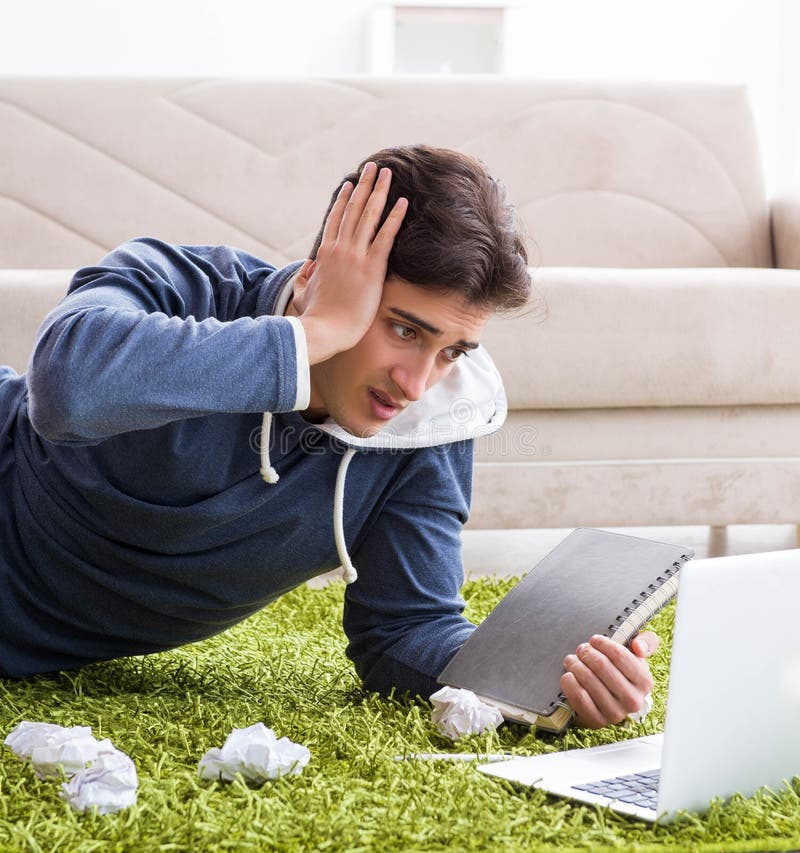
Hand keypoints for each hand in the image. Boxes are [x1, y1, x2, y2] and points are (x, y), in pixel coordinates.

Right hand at [291, 161, 407, 363]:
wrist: (325, 330)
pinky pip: (386, 236)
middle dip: (364, 185)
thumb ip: (304, 277)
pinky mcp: (372, 267)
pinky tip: (402, 202)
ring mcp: (356, 256)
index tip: (351, 184)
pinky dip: (394, 217)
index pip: (336, 219)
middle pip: (354, 209)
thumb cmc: (315, 317)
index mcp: (324, 254)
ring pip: (369, 215)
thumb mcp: (301, 293)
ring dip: (379, 192)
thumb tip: (307, 267)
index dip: (345, 200)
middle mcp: (340, 249)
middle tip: (373, 168)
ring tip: (387, 174)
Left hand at [559, 632, 658, 728]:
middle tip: (581, 650)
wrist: (604, 699)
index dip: (602, 643)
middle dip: (587, 653)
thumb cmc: (619, 672)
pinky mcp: (596, 721)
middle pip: (601, 666)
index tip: (594, 640)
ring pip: (588, 679)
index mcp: (644, 682)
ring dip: (575, 665)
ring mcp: (615, 713)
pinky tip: (568, 676)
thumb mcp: (635, 655)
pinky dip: (569, 682)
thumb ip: (646, 642)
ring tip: (572, 660)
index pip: (619, 655)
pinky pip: (578, 696)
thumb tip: (638, 646)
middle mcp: (632, 700)